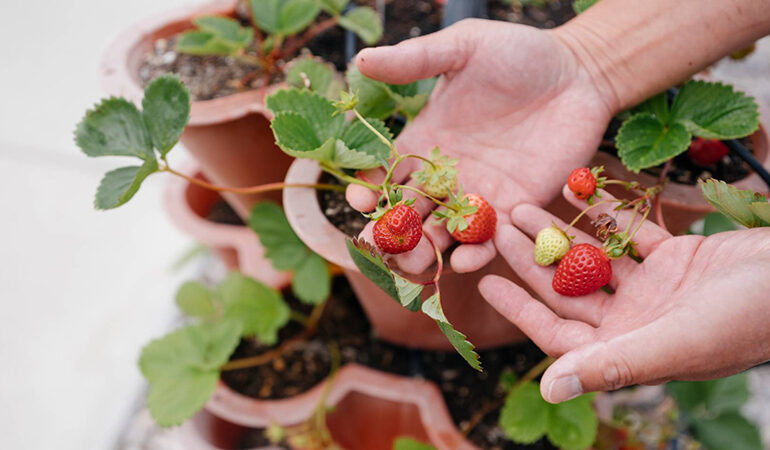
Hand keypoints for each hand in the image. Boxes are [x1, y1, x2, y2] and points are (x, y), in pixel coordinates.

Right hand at [346, 19, 614, 273]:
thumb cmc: (519, 53)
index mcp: (424, 141)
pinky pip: (488, 242)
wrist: (579, 74)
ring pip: (441, 237)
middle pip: (407, 216)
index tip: (360, 201)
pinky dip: (474, 256)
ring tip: (418, 262)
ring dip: (426, 254)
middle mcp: (445, 175)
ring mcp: (478, 196)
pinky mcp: (514, 209)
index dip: (368, 191)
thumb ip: (415, 59)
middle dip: (391, 234)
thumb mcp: (464, 47)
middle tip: (381, 244)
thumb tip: (361, 59)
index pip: (385, 174)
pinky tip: (465, 260)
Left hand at [480, 186, 769, 402]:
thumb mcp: (674, 343)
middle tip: (496, 229)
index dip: (520, 309)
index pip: (558, 332)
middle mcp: (636, 321)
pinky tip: (575, 190)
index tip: (484, 283)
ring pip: (593, 259)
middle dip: (532, 259)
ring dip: (559, 234)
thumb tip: (548, 389)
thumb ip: (611, 365)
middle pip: (568, 288)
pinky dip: (605, 215)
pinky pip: (630, 233)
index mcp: (629, 348)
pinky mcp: (676, 259)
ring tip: (522, 206)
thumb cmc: (747, 318)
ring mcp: (655, 289)